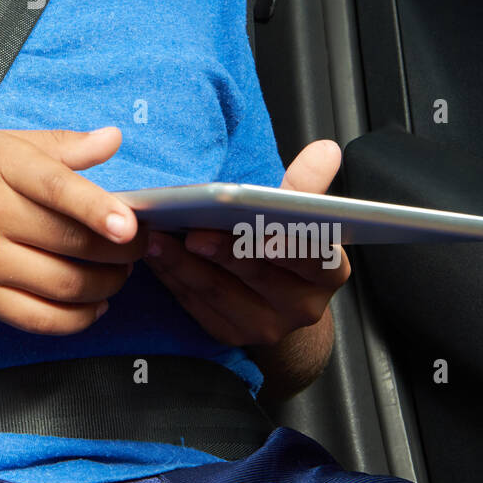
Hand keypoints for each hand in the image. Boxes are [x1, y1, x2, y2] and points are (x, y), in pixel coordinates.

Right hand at [0, 125, 144, 333]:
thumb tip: (113, 139)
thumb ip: (59, 146)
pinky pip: (38, 319)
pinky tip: (94, 305)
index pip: (55, 187)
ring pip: (64, 285)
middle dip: (121, 250)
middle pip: (71, 243)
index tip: (130, 223)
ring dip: (107, 284)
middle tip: (140, 244)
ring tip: (120, 272)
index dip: (98, 208)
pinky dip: (77, 319)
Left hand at [141, 139, 350, 347]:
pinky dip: (174, 277)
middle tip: (192, 228)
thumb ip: (308, 185)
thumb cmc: (287, 246)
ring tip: (159, 237)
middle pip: (258, 274)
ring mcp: (264, 325)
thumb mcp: (303, 218)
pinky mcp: (229, 333)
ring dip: (184, 263)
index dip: (287, 246)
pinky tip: (156, 256)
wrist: (280, 303)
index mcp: (326, 272)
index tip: (260, 231)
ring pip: (219, 292)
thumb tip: (325, 149)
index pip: (313, 259)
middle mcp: (301, 305)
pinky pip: (196, 304)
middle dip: (224, 250)